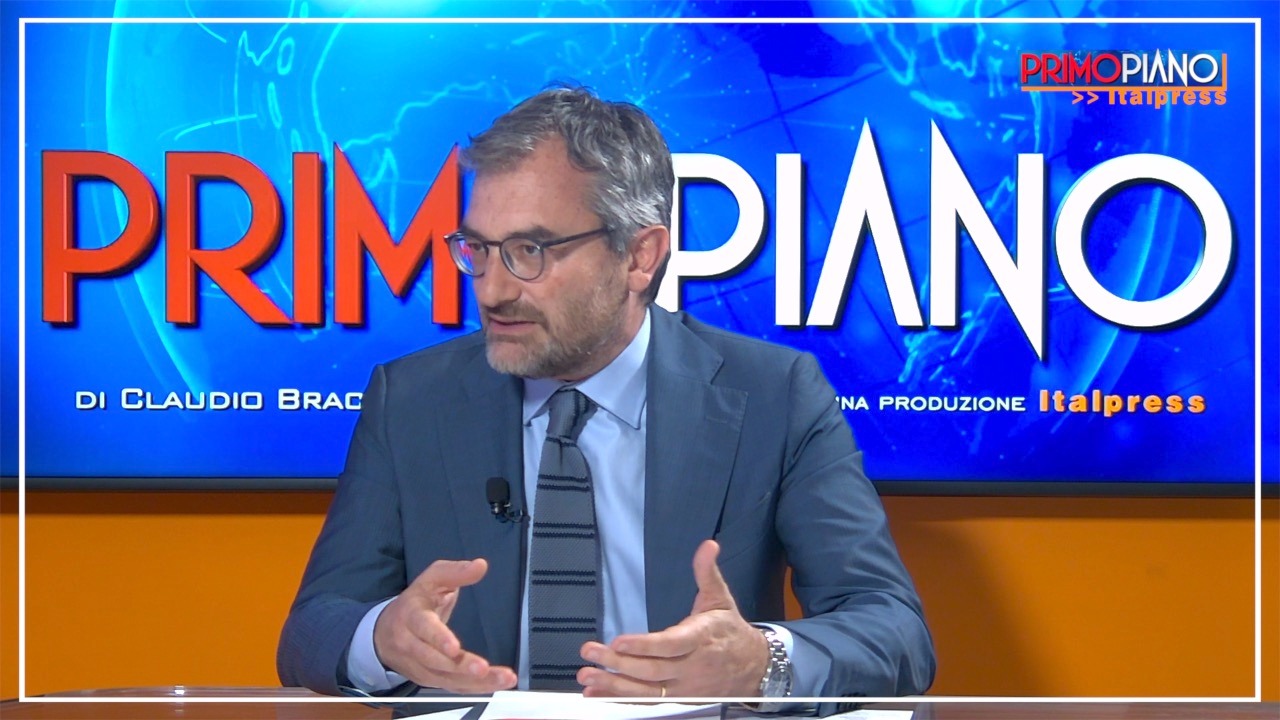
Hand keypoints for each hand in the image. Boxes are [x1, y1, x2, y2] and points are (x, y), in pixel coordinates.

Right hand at [373, 558, 517, 692]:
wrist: (383, 632)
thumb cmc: (415, 602)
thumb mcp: (431, 579)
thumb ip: (456, 572)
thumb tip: (480, 566)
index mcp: (411, 616)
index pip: (423, 629)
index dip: (438, 638)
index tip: (454, 647)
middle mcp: (411, 645)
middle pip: (435, 660)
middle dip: (460, 666)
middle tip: (483, 669)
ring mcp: (418, 666)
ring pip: (445, 678)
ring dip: (474, 682)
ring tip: (502, 679)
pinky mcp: (427, 679)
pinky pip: (450, 686)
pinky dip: (473, 688)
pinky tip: (494, 684)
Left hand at [577, 540, 768, 697]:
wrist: (753, 667)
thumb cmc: (730, 631)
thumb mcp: (721, 598)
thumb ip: (707, 573)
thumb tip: (708, 545)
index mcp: (701, 638)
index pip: (671, 645)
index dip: (644, 646)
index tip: (618, 642)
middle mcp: (691, 666)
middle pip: (652, 670)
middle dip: (618, 664)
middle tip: (591, 653)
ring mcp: (684, 686)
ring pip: (647, 690)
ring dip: (614, 685)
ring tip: (587, 677)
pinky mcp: (678, 698)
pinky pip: (647, 700)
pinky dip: (621, 698)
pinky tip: (597, 693)